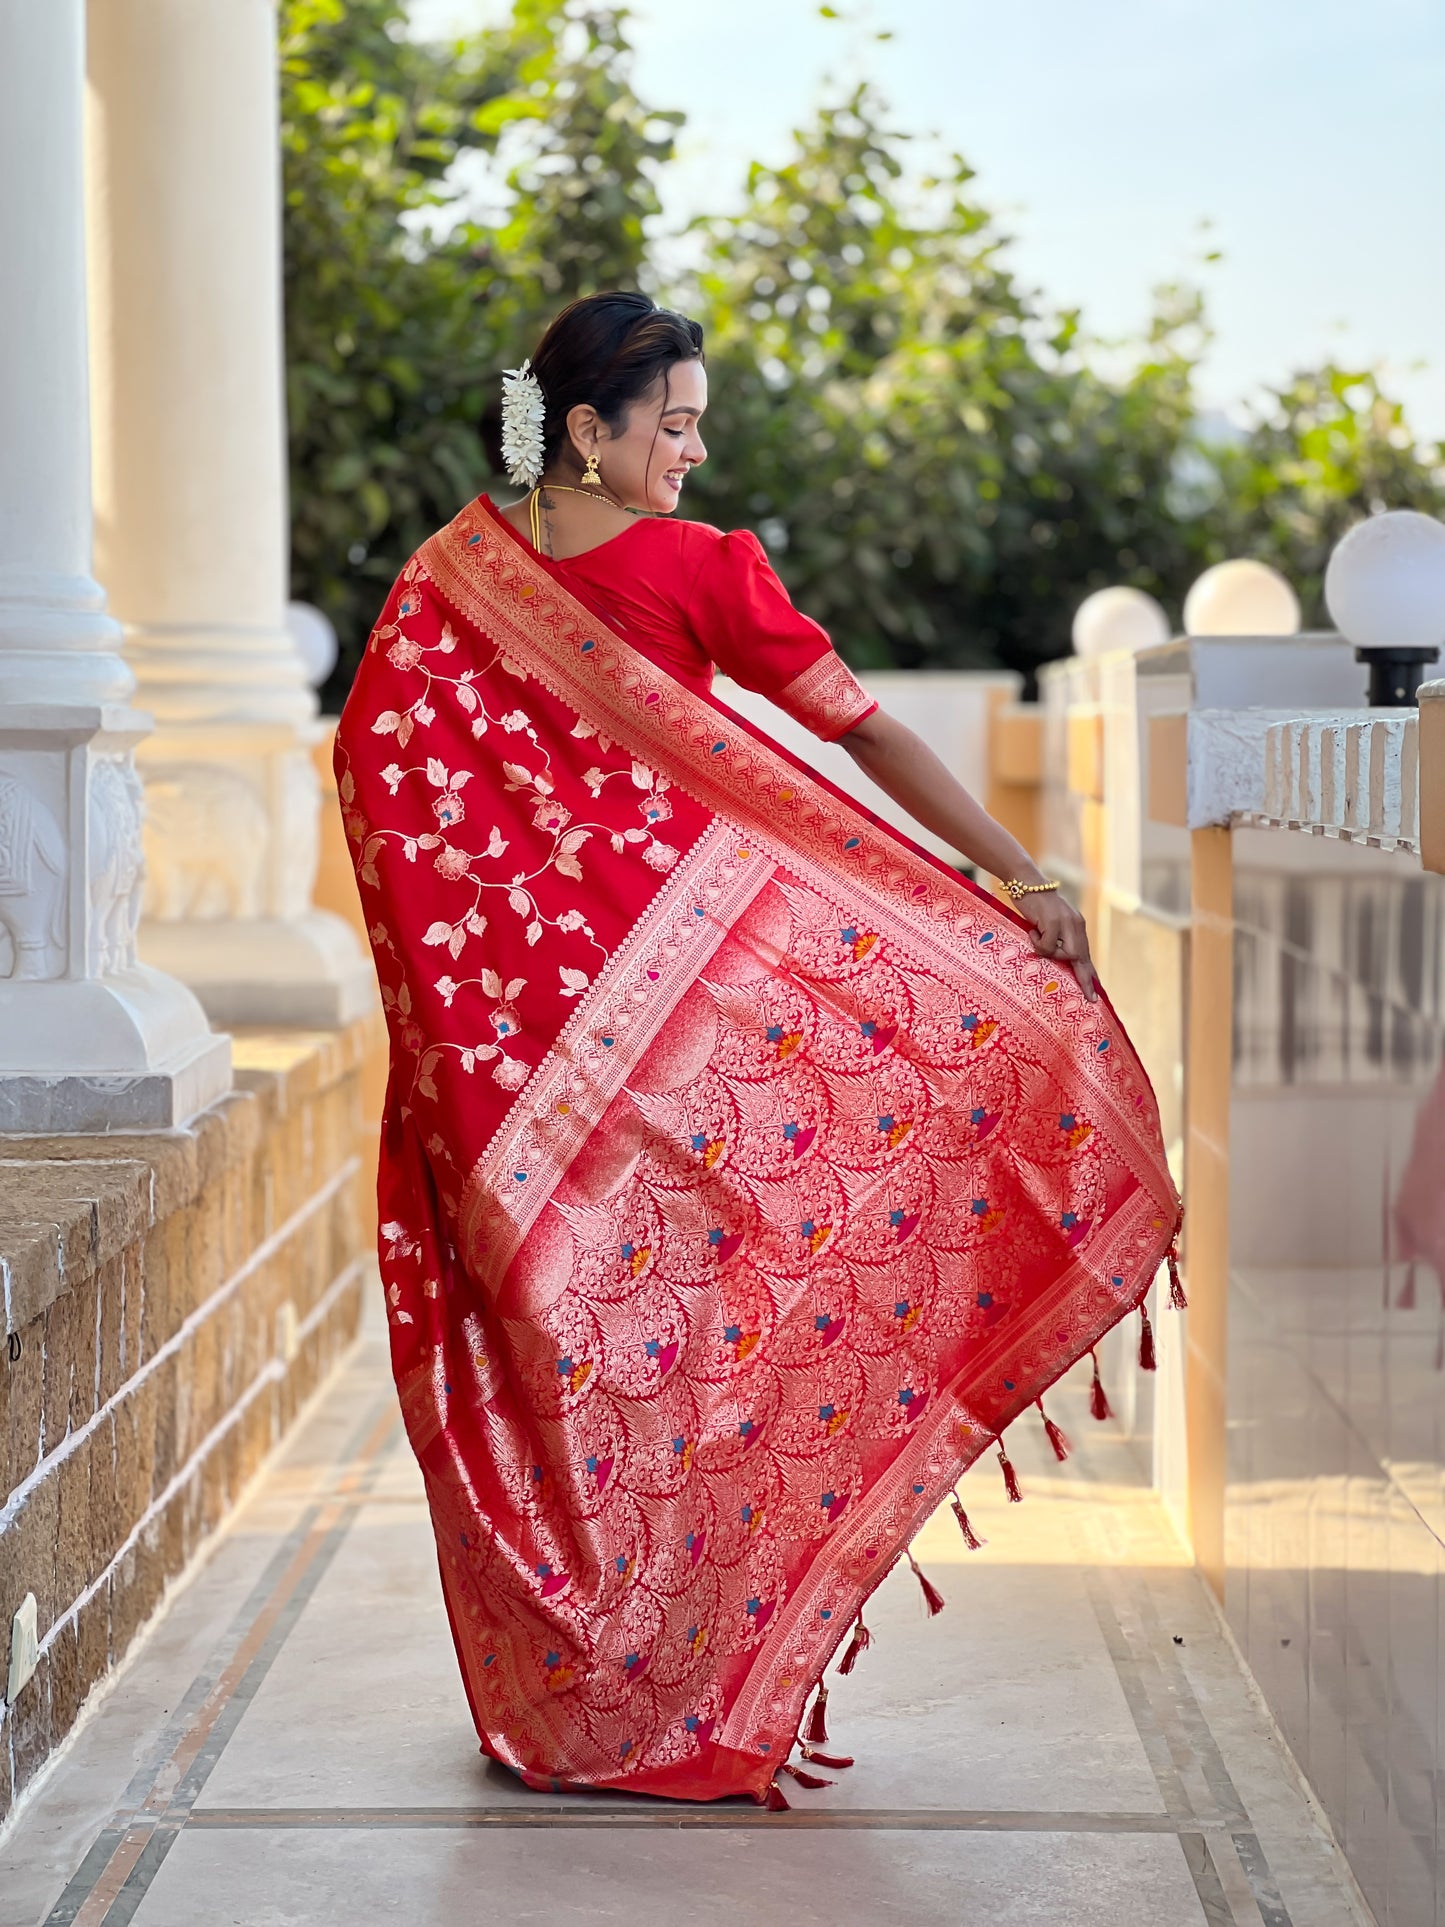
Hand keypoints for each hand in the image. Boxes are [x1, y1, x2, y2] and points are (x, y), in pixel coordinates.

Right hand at [1020, 888, 1096, 1002]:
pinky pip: (1048, 946)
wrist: (1026, 882)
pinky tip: (1032, 930)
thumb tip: (1060, 959)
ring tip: (1036, 938)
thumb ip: (1057, 937)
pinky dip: (1038, 943)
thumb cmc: (1033, 904)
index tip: (1096, 992)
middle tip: (1090, 997)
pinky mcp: (1054, 922)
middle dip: (1085, 979)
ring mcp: (1067, 923)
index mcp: (1076, 925)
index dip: (1090, 974)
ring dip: (1050, 953)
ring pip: (1067, 954)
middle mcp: (1076, 924)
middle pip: (1083, 957)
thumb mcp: (1050, 923)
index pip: (1086, 953)